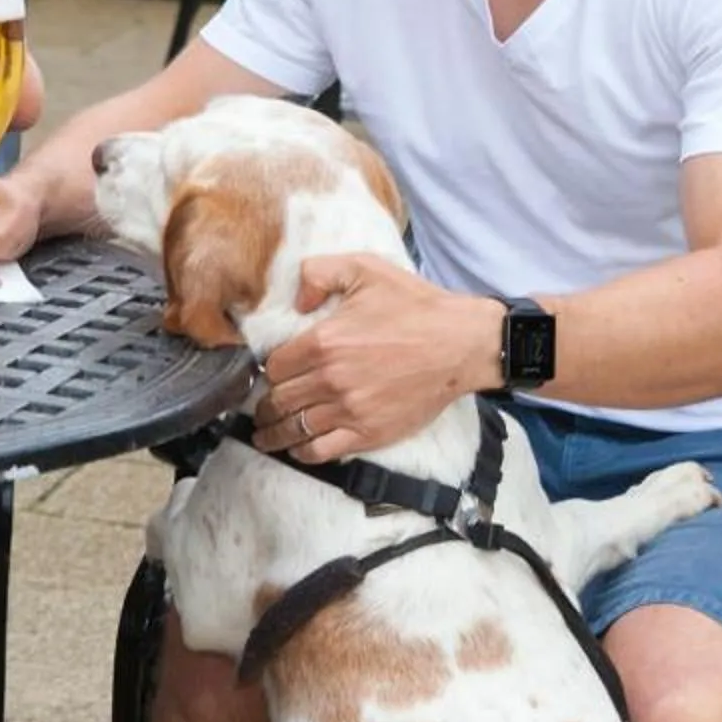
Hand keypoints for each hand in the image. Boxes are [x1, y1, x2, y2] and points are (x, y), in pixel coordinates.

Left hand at [249, 254, 494, 463]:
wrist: (461, 344)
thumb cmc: (416, 306)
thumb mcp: (365, 269)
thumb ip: (320, 273)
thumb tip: (297, 300)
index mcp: (323, 342)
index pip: (274, 366)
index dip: (268, 370)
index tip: (271, 374)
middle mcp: (330, 379)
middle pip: (279, 400)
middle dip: (265, 405)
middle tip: (260, 408)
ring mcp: (349, 410)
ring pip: (294, 428)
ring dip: (274, 433)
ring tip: (264, 435)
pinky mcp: (369, 432)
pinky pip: (322, 451)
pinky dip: (303, 452)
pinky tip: (297, 448)